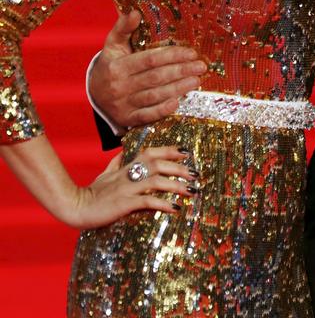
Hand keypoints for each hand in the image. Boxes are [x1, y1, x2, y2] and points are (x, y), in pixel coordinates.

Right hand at [63, 146, 196, 228]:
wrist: (75, 208)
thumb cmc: (92, 192)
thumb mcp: (105, 174)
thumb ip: (117, 162)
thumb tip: (123, 150)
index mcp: (127, 166)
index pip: (151, 152)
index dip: (169, 150)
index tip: (187, 153)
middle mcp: (128, 174)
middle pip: (158, 164)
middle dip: (179, 168)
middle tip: (196, 175)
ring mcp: (126, 188)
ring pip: (156, 181)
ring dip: (176, 186)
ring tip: (191, 191)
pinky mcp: (124, 203)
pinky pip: (147, 201)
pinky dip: (163, 204)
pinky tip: (175, 208)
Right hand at [89, 11, 205, 129]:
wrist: (94, 94)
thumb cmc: (111, 64)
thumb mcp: (113, 45)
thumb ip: (123, 28)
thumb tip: (135, 11)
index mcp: (118, 66)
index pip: (150, 59)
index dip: (172, 56)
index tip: (192, 52)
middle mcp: (119, 86)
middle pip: (155, 78)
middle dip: (181, 71)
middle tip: (201, 66)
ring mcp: (123, 104)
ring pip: (154, 96)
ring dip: (178, 88)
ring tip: (197, 80)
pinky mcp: (127, 119)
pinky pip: (147, 115)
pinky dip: (162, 109)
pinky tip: (178, 101)